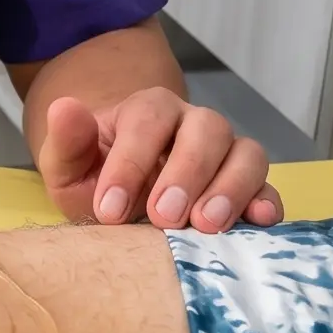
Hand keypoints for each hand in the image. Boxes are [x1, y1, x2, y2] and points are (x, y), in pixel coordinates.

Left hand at [37, 89, 281, 231]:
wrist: (122, 199)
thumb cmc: (97, 180)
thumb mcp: (69, 166)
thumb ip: (67, 140)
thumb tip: (63, 107)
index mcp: (149, 111)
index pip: (147, 122)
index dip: (130, 163)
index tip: (108, 209)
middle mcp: (195, 125)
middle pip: (207, 130)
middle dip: (186, 173)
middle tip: (162, 217)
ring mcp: (228, 154)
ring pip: (246, 153)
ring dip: (230, 187)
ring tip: (206, 225)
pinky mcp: (249, 187)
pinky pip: (269, 187)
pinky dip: (267, 201)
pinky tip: (258, 221)